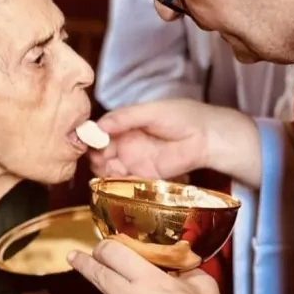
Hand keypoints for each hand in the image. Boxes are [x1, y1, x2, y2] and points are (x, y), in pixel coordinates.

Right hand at [90, 99, 258, 182]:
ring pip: (109, 168)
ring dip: (103, 170)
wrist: (206, 137)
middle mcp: (126, 143)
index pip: (100, 131)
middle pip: (100, 152)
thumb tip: (98, 125)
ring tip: (109, 167)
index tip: (87, 141)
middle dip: (95, 155)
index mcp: (125, 124)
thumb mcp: (150, 111)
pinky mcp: (144, 176)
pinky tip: (118, 178)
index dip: (91, 137)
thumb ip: (125, 117)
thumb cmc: (182, 117)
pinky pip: (125, 182)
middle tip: (98, 157)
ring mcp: (134, 161)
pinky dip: (117, 182)